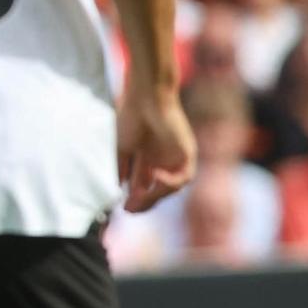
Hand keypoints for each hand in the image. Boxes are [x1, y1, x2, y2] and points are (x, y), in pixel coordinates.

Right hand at [116, 81, 195, 212]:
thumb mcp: (122, 147)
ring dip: (155, 196)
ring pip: (169, 188)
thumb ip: (122, 167)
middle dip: (143, 201)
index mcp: (147, 158)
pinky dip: (170, 183)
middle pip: (156, 190)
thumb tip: (119, 186)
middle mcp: (163, 161)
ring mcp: (176, 159)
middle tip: (129, 209)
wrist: (147, 98)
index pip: (143, 185)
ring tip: (139, 199)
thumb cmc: (132, 117)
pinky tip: (155, 180)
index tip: (123, 208)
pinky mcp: (187, 155)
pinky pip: (183, 178)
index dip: (134, 198)